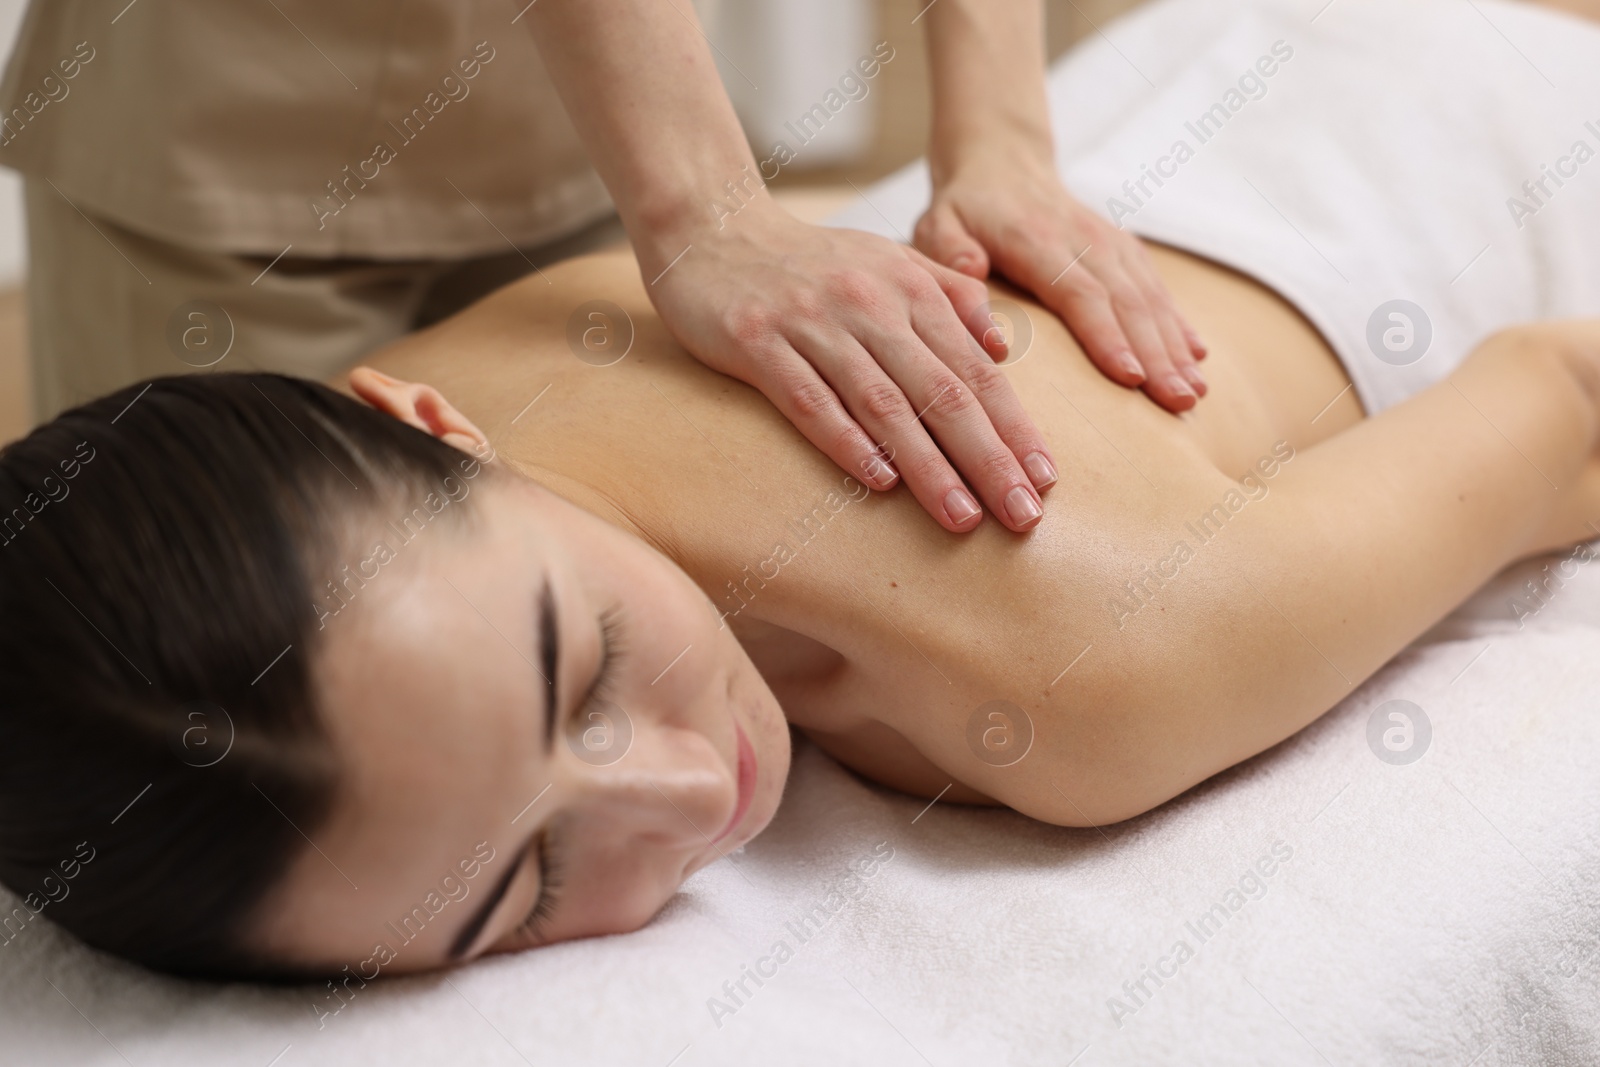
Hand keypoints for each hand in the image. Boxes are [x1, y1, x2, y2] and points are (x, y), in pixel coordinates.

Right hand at [641, 199, 1056, 532]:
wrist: (713, 228)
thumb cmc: (810, 262)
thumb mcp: (889, 262)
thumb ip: (950, 296)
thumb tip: (1000, 347)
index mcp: (910, 288)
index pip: (975, 369)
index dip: (1014, 426)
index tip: (1044, 479)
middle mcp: (870, 305)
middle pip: (941, 392)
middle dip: (988, 458)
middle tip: (1022, 516)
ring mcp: (813, 323)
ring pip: (883, 404)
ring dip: (928, 466)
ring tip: (962, 517)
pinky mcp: (758, 341)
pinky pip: (808, 398)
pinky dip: (846, 440)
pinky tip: (879, 480)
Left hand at [915, 153, 1208, 411]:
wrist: (1002, 162)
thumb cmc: (964, 209)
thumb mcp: (938, 225)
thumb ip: (949, 250)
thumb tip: (972, 273)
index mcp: (1037, 240)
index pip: (1079, 292)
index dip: (1106, 335)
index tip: (1130, 377)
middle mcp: (1083, 239)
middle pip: (1127, 301)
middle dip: (1157, 354)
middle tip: (1178, 401)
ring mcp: (1109, 242)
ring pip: (1150, 296)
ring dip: (1176, 346)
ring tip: (1193, 393)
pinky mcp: (1123, 248)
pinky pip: (1157, 286)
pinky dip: (1179, 322)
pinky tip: (1199, 357)